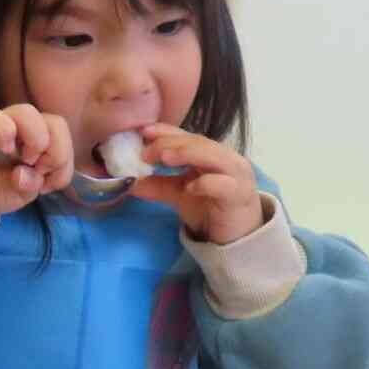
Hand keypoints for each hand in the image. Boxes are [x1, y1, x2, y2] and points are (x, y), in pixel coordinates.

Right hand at [0, 104, 73, 215]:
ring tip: (21, 160)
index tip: (48, 181)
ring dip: (33, 138)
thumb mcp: (26, 193)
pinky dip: (3, 131)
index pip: (63, 134)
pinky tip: (2, 149)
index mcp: (39, 139)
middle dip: (54, 150)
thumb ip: (36, 183)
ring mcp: (0, 123)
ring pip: (27, 112)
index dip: (63, 157)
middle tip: (37, 168)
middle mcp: (23, 126)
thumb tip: (26, 173)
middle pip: (53, 121)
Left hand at [130, 123, 264, 243]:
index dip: (166, 132)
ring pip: (214, 156)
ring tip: (164, 158)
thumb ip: (157, 186)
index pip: (187, 136)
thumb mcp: (178, 194)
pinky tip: (189, 188)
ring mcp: (235, 175)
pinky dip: (206, 183)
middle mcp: (224, 159)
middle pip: (198, 143)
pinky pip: (224, 185)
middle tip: (145, 153)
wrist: (238, 237)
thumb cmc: (210, 209)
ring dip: (188, 154)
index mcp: (209, 154)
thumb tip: (128, 181)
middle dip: (170, 143)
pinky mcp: (240, 195)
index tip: (142, 131)